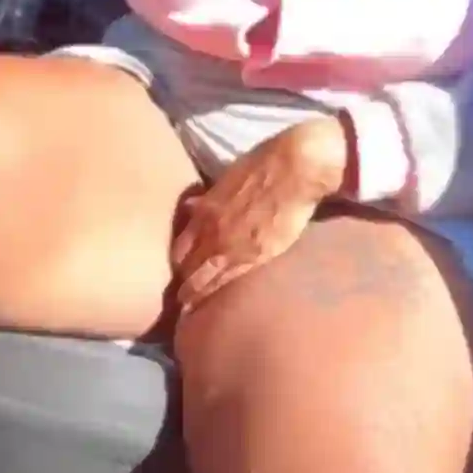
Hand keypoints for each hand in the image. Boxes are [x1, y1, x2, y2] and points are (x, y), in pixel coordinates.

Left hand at [172, 117, 349, 312]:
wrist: (294, 169)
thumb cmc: (264, 163)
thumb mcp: (227, 177)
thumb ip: (208, 198)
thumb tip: (191, 206)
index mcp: (204, 211)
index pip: (180, 246)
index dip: (178, 260)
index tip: (179, 270)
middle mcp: (212, 232)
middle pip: (188, 266)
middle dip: (183, 280)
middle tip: (181, 296)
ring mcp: (232, 247)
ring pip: (204, 278)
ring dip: (194, 294)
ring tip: (189, 309)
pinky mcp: (256, 256)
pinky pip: (228, 281)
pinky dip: (216, 293)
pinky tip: (213, 305)